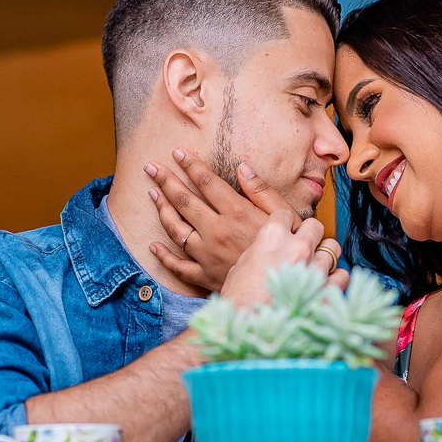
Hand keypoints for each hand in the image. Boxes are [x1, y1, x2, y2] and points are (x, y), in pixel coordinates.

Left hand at [145, 149, 299, 291]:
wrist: (284, 288)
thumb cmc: (290, 249)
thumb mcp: (284, 216)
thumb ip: (261, 191)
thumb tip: (242, 167)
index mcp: (237, 213)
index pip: (207, 182)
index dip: (191, 165)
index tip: (177, 152)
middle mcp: (217, 231)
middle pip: (184, 201)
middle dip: (166, 181)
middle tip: (151, 167)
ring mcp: (208, 255)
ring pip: (176, 229)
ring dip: (162, 209)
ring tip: (153, 193)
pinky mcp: (206, 276)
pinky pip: (178, 266)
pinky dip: (164, 256)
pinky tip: (153, 246)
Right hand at [218, 211, 345, 306]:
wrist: (250, 335)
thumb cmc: (239, 303)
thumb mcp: (240, 268)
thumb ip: (260, 251)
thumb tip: (269, 248)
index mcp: (272, 238)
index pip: (285, 214)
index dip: (283, 224)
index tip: (283, 233)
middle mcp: (298, 248)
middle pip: (315, 225)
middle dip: (309, 234)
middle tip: (302, 248)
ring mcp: (316, 269)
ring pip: (332, 248)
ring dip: (323, 256)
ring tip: (313, 268)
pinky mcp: (329, 291)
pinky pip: (342, 275)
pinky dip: (335, 279)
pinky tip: (323, 286)